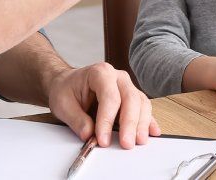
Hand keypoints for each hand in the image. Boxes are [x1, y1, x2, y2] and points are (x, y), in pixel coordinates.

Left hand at [45, 62, 160, 148]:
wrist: (67, 84)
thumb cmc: (66, 90)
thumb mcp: (63, 104)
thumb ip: (76, 119)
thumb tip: (89, 134)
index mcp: (100, 73)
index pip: (110, 97)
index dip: (107, 120)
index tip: (103, 139)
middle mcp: (118, 77)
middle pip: (130, 99)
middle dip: (130, 123)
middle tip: (126, 143)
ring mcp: (127, 87)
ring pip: (141, 103)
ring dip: (142, 123)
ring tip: (139, 141)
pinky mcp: (131, 98)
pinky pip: (144, 108)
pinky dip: (148, 121)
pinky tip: (152, 132)